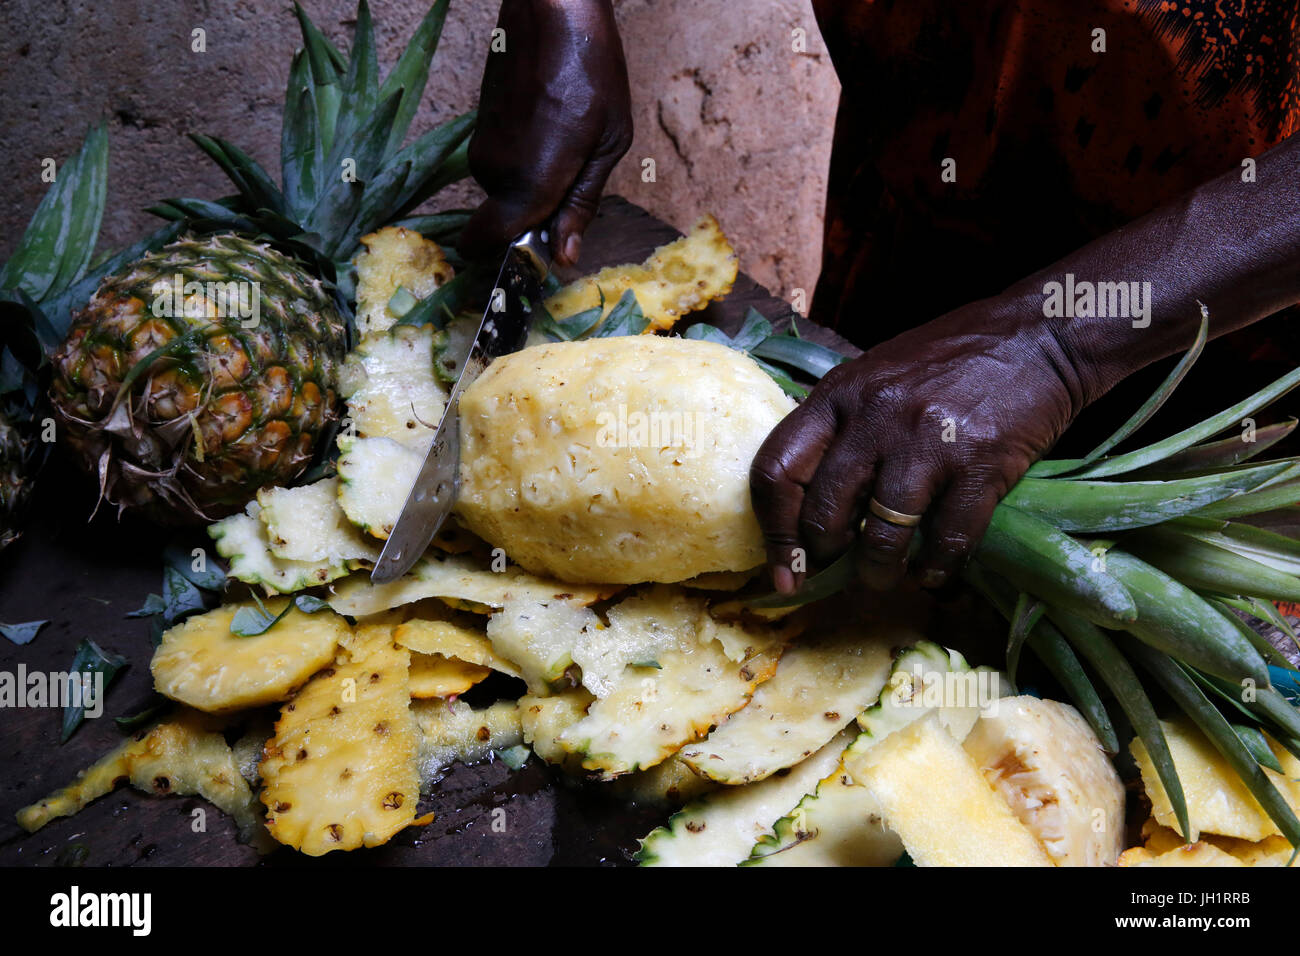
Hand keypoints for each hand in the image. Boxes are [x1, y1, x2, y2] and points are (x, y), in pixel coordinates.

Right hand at [459, 0, 632, 267]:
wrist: (551, 9)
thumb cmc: (590, 71)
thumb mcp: (607, 145)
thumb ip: (581, 205)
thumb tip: (565, 256)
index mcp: (529, 181)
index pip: (490, 244)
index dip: (512, 260)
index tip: (542, 254)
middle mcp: (494, 171)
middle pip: (506, 222)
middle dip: (535, 217)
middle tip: (575, 180)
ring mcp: (481, 148)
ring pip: (505, 193)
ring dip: (533, 185)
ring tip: (566, 142)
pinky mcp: (479, 129)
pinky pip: (502, 166)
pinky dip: (523, 161)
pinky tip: (550, 127)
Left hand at [750, 296, 1086, 592]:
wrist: (1039, 335)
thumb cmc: (952, 359)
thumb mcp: (878, 375)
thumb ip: (842, 426)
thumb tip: (808, 501)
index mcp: (839, 393)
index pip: (777, 469)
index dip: (774, 529)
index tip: (781, 565)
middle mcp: (874, 417)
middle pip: (823, 513)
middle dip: (825, 558)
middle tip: (837, 574)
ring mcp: (926, 441)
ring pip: (881, 537)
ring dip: (880, 573)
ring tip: (887, 579)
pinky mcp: (980, 464)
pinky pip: (946, 540)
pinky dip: (937, 570)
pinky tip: (936, 575)